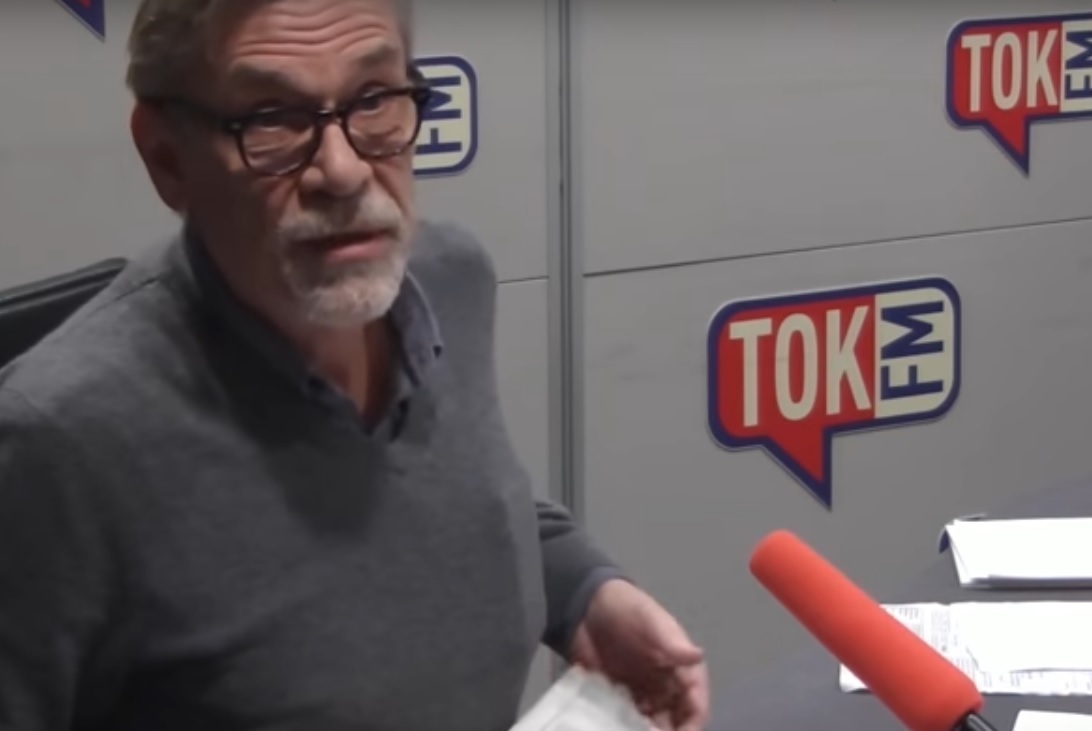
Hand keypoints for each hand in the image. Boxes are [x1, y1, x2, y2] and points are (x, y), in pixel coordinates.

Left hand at [569, 579, 709, 730]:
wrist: (585, 604)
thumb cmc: (626, 607)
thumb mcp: (650, 621)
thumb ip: (670, 641)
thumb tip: (697, 655)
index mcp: (680, 665)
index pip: (695, 700)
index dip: (694, 720)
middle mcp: (665, 682)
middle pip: (677, 717)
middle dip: (671, 730)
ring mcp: (642, 690)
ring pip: (654, 722)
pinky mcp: (619, 695)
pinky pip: (628, 718)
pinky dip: (627, 726)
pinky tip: (617, 727)